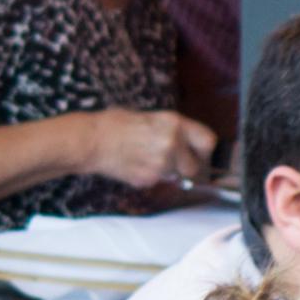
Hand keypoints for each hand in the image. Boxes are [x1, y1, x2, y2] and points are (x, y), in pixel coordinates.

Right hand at [60, 107, 219, 191]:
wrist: (91, 141)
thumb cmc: (115, 125)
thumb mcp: (150, 118)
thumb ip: (172, 131)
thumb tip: (188, 145)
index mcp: (174, 123)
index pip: (208, 142)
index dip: (204, 150)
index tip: (199, 154)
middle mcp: (172, 144)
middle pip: (194, 166)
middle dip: (185, 167)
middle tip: (170, 161)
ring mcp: (161, 164)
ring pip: (176, 176)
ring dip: (167, 172)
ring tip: (146, 159)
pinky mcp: (148, 179)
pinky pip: (158, 181)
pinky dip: (150, 177)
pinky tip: (135, 165)